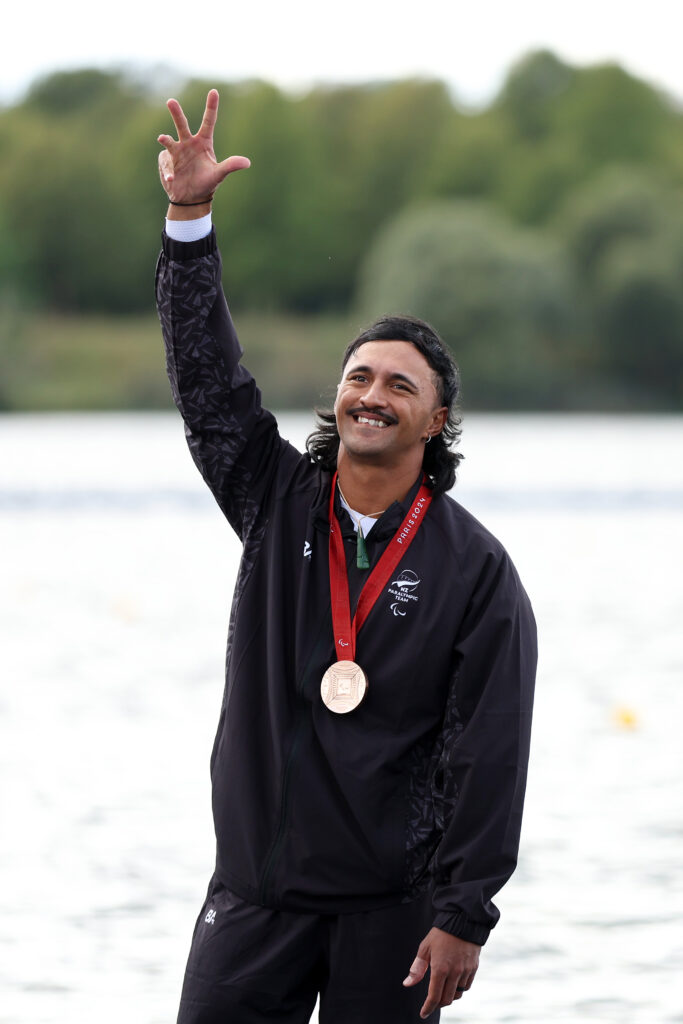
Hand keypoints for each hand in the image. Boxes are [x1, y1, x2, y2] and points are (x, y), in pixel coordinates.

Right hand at [157, 89, 249, 205]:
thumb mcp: (218, 175)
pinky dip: (168, 172)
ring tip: (162, 138)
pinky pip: (166, 164)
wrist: (191, 198)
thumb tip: (247, 163)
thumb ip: (230, 166)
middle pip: (182, 125)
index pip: (208, 122)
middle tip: (171, 101)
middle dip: (176, 113)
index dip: (211, 107)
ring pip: (169, 141)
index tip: (214, 91)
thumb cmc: (206, 184)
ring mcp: (176, 152)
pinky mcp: (166, 161)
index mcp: (203, 143)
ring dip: (165, 139)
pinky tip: (172, 179)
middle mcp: (189, 143)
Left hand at [402, 927, 479, 1018]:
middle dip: (438, 1004)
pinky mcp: (474, 967)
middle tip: (431, 1003)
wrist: (462, 920)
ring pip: (458, 994)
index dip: (428, 1008)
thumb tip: (407, 984)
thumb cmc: (441, 933)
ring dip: (449, 996)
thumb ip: (417, 968)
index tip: (423, 1013)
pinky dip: (460, 988)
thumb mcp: (425, 948)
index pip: (434, 997)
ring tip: (442, 992)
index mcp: (440, 968)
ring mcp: (465, 971)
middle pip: (446, 999)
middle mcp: (454, 973)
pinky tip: (454, 983)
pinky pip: (467, 986)